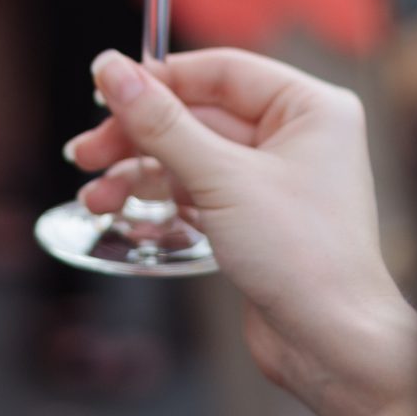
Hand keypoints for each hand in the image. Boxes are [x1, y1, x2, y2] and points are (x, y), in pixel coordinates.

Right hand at [65, 48, 416, 415]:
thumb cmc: (304, 257)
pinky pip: (196, 189)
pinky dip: (158, 197)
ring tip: (94, 195)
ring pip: (190, 155)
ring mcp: (273, 178)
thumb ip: (161, 122)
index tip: (105, 86)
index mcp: (309, 108)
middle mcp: (295, 136)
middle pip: (198, 114)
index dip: (160, 78)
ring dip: (137, 172)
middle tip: (86, 150)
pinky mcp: (253, 215)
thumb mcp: (221, 178)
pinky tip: (118, 209)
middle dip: (138, 135)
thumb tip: (113, 70)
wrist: (331, 345)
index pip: (221, 71)